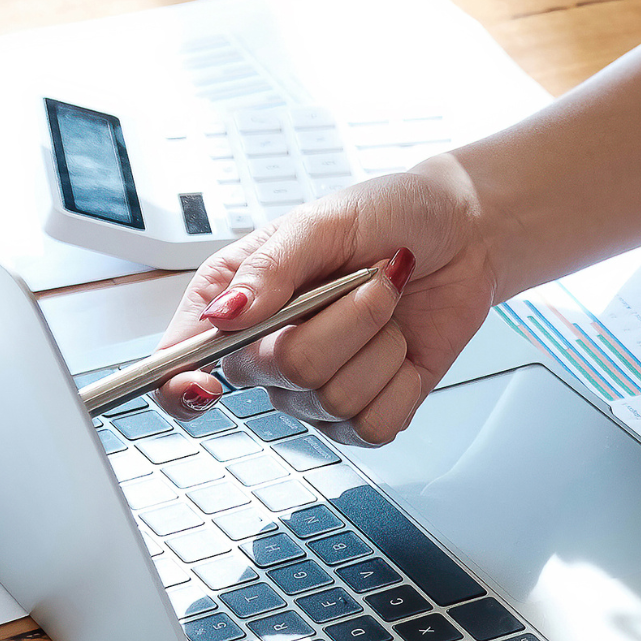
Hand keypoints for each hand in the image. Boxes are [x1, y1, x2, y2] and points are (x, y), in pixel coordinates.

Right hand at [153, 165, 498, 446]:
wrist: (461, 233)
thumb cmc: (387, 215)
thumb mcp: (322, 221)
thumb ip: (271, 267)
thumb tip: (226, 316)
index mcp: (237, 305)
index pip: (179, 366)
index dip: (179, 387)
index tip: (202, 384)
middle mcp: (270, 354)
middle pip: (288, 372)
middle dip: (347, 319)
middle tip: (367, 279)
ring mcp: (317, 391)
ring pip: (337, 400)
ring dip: (380, 341)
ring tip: (387, 305)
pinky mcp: (368, 412)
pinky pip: (375, 425)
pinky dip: (402, 381)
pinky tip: (402, 347)